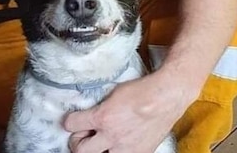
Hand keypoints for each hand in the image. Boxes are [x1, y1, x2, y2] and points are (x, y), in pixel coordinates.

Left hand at [64, 72, 191, 152]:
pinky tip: (117, 145)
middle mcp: (111, 135)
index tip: (72, 121)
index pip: (71, 124)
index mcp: (103, 117)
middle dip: (78, 142)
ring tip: (99, 143)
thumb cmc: (142, 91)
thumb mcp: (113, 93)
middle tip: (83, 136)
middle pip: (80, 149)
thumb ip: (100, 107)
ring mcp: (125, 148)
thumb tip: (89, 115)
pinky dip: (115, 152)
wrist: (166, 97)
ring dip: (95, 150)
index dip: (70, 121)